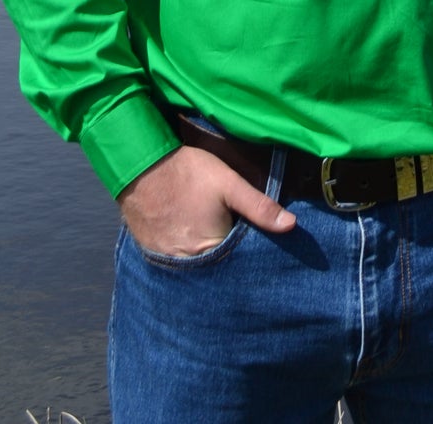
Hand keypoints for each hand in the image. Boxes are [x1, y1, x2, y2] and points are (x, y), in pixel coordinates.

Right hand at [118, 146, 296, 255]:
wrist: (140, 165)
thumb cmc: (188, 172)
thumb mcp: (229, 184)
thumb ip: (259, 207)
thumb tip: (291, 226)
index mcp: (211, 249)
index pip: (239, 263)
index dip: (249, 253)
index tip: (258, 244)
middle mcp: (187, 264)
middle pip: (217, 267)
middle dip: (229, 257)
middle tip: (235, 237)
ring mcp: (167, 261)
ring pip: (196, 265)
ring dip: (207, 256)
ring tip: (214, 236)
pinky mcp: (152, 253)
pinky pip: (176, 261)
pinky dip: (187, 253)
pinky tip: (192, 236)